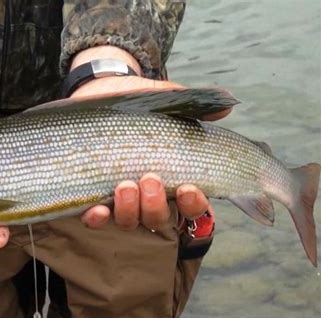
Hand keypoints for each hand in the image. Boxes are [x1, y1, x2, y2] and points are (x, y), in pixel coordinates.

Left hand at [70, 46, 232, 229]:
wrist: (101, 92)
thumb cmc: (140, 104)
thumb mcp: (168, 100)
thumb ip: (196, 105)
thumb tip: (228, 103)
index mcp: (173, 178)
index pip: (191, 205)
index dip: (194, 204)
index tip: (188, 189)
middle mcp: (148, 194)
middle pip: (158, 219)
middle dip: (156, 206)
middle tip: (151, 179)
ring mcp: (120, 198)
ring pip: (130, 221)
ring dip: (131, 210)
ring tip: (126, 185)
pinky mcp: (93, 194)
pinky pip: (97, 219)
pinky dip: (98, 219)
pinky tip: (98, 210)